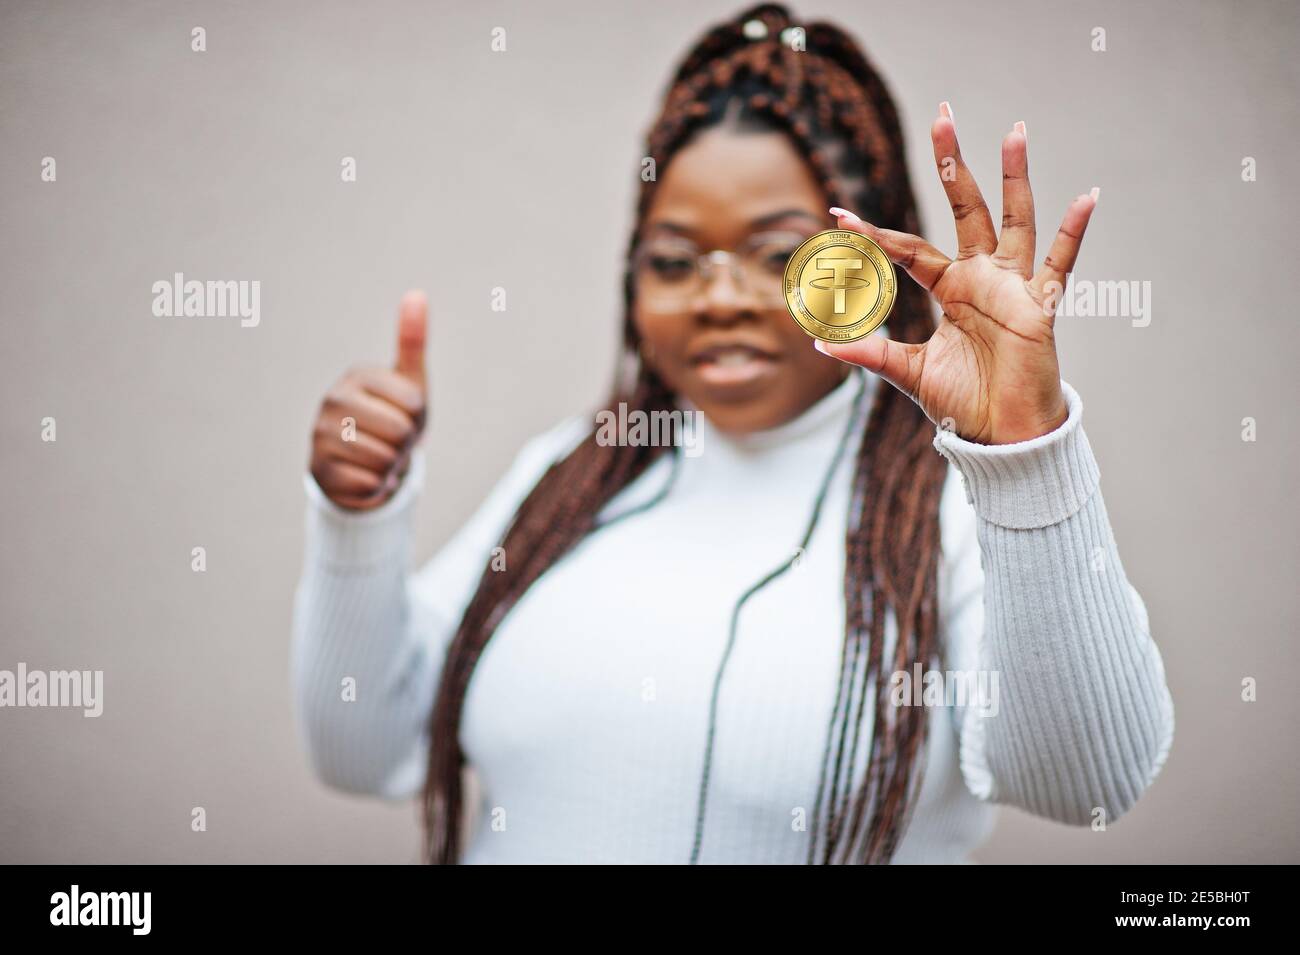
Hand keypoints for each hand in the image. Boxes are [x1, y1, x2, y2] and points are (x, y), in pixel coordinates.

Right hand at [309, 290, 427, 508]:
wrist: (363, 463)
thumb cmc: (392, 417)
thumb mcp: (409, 383)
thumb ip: (412, 341)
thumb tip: (417, 294)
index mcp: (358, 376)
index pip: (414, 405)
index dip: (417, 419)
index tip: (403, 416)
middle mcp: (333, 400)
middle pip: (399, 432)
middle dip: (405, 445)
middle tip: (391, 441)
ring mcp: (321, 435)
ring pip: (384, 460)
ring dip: (391, 467)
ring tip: (379, 457)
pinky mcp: (318, 469)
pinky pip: (368, 484)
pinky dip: (376, 486)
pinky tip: (365, 476)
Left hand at [818, 102, 1097, 444]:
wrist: (1001, 436)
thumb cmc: (963, 402)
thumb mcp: (907, 372)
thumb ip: (869, 352)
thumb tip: (820, 341)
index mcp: (949, 288)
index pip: (908, 248)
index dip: (874, 234)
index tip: (838, 216)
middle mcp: (981, 277)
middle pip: (966, 207)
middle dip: (953, 164)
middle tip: (943, 116)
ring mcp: (1012, 286)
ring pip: (1015, 219)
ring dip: (1014, 176)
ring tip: (1016, 130)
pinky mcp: (1038, 306)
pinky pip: (1060, 263)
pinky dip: (1073, 232)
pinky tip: (1086, 197)